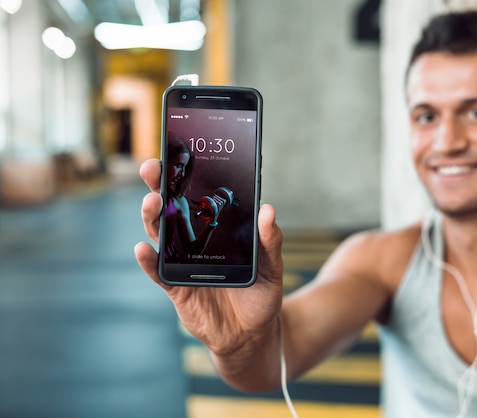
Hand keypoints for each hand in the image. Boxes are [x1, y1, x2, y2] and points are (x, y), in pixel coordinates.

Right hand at [134, 159, 283, 353]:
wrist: (252, 331)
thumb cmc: (261, 292)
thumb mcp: (272, 265)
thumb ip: (270, 240)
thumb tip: (268, 210)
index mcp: (215, 228)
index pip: (197, 196)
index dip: (185, 176)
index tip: (177, 152)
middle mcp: (193, 240)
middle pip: (171, 208)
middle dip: (159, 187)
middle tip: (154, 168)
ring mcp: (182, 262)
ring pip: (160, 235)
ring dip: (152, 218)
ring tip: (152, 203)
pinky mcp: (176, 287)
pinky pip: (159, 272)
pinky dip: (149, 261)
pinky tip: (144, 250)